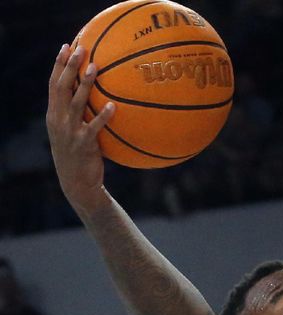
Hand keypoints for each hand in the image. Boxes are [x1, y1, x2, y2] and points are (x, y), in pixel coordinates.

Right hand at [46, 44, 114, 206]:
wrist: (77, 183)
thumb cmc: (79, 156)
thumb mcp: (72, 133)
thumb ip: (78, 116)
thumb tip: (96, 97)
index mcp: (54, 115)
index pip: (54, 84)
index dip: (58, 65)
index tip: (66, 46)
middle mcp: (58, 120)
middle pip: (62, 87)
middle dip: (70, 66)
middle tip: (82, 49)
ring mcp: (69, 132)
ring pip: (76, 103)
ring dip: (85, 84)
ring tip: (95, 68)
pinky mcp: (84, 144)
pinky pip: (94, 127)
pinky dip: (102, 116)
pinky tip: (112, 106)